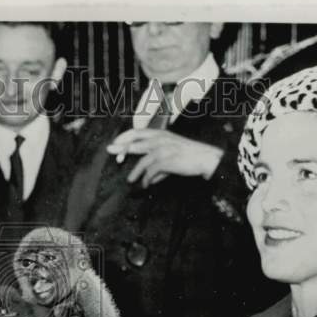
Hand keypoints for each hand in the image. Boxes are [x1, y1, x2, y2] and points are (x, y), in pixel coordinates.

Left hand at [106, 129, 223, 188]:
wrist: (205, 158)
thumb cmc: (189, 156)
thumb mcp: (171, 152)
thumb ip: (158, 163)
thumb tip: (147, 179)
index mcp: (160, 134)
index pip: (137, 131)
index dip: (124, 137)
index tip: (115, 143)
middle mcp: (160, 139)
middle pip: (134, 142)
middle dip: (121, 148)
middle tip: (111, 151)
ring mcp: (163, 150)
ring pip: (142, 161)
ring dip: (135, 173)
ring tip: (130, 180)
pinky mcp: (167, 161)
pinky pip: (151, 172)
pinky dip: (147, 180)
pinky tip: (146, 185)